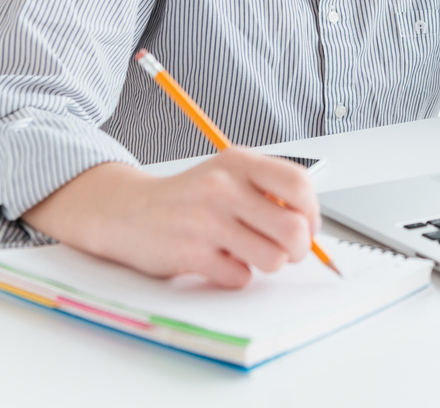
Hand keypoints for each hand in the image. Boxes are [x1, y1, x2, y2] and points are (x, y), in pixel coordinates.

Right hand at [22, 148, 319, 287]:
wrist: (127, 211)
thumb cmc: (187, 198)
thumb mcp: (226, 175)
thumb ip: (266, 191)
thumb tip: (310, 227)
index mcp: (238, 162)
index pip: (299, 184)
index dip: (312, 211)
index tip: (308, 225)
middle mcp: (223, 187)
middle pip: (294, 229)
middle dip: (298, 248)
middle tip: (287, 250)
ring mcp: (206, 220)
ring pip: (273, 258)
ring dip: (267, 263)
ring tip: (248, 254)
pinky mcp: (190, 253)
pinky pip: (240, 277)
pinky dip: (235, 275)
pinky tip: (218, 260)